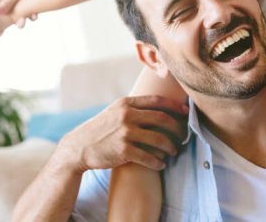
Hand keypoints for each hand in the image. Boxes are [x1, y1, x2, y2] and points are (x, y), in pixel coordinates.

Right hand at [0, 0, 41, 26]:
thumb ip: (6, 3)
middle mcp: (13, 3)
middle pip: (5, 18)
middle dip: (2, 27)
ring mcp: (24, 6)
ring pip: (19, 18)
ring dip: (20, 22)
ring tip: (22, 23)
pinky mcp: (34, 7)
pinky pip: (31, 16)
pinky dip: (32, 17)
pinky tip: (34, 16)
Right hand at [57, 96, 188, 173]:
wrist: (79, 147)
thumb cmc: (99, 130)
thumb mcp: (114, 112)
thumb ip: (132, 108)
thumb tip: (155, 106)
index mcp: (126, 103)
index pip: (157, 101)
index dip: (175, 106)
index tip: (186, 112)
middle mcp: (127, 115)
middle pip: (162, 119)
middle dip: (176, 128)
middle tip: (182, 136)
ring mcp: (125, 132)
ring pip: (159, 139)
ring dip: (170, 147)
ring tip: (173, 152)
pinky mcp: (123, 150)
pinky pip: (149, 157)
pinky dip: (158, 162)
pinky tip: (161, 165)